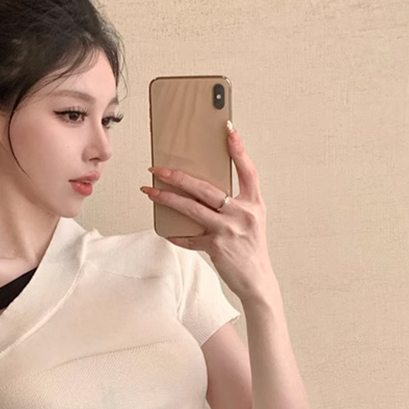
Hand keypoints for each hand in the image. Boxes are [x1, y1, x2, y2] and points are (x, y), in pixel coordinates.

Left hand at [140, 121, 275, 301]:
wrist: (257, 279)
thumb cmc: (251, 248)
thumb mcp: (251, 220)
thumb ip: (234, 204)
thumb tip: (204, 190)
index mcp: (254, 203)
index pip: (247, 171)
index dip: (239, 150)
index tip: (228, 130)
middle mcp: (242, 214)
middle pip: (206, 188)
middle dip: (179, 176)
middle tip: (159, 168)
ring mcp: (229, 230)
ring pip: (193, 208)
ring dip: (168, 199)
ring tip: (150, 191)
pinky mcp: (216, 247)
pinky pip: (190, 237)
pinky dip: (177, 235)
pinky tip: (166, 231)